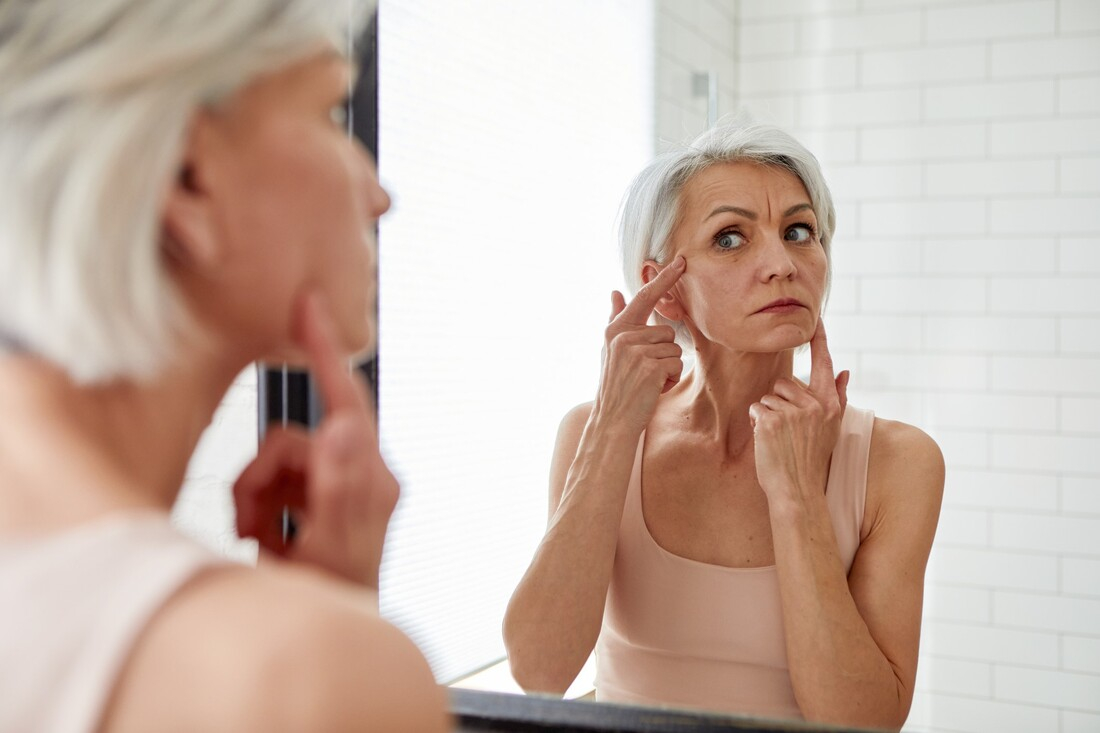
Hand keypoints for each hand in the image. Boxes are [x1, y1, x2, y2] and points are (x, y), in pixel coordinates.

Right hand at [234, 294, 398, 589]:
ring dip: (254, 500)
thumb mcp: (335, 547)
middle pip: (291, 439)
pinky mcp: (312, 497)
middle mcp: (357, 471)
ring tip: (261, 542)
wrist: (326, 630)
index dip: (324, 349)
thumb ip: (340, 487)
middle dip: (261, 476)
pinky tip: (267, 543)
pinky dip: (257, 511)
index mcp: (372, 475)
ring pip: (273, 461)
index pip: (346, 400)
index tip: (307, 303)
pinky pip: (269, 483)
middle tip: (251, 524)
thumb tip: (343, 426)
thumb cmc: (338, 599)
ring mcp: (333, 484)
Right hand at [594, 256, 685, 431]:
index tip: (682, 262)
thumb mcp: (610, 350)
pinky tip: (653, 389)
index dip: (664, 279)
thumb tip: (615, 292)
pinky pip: (677, 364)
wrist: (612, 420)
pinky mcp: (649, 366)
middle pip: (667, 331)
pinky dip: (670, 380)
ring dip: (668, 368)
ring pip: (674, 349)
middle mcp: (623, 336)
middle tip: (643, 373)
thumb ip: (616, 319)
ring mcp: (635, 351)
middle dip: (663, 353)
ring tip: (647, 382)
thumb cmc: (615, 386)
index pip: (644, 297)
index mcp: (615, 329)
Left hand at [748, 318, 849, 503]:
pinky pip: (757, 409)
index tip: (817, 319)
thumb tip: (845, 371)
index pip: (825, 365)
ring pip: (769, 397)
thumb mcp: (831, 429)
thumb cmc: (812, 460)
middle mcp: (815, 405)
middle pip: (785, 383)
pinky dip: (757, 423)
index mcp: (831, 405)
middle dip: (780, 402)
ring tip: (780, 438)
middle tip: (788, 430)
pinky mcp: (773, 420)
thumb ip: (838, 398)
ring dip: (768, 415)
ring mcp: (794, 412)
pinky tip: (769, 441)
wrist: (798, 490)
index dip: (820, 341)